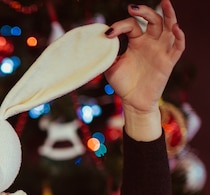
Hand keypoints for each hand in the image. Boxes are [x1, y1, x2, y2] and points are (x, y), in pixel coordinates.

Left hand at [104, 0, 184, 139]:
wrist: (133, 102)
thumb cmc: (123, 83)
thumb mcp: (111, 66)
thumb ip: (107, 54)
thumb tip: (98, 42)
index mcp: (137, 42)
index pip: (131, 26)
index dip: (120, 26)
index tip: (108, 34)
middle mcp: (150, 43)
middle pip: (153, 20)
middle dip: (144, 11)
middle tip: (132, 8)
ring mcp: (160, 51)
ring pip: (168, 28)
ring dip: (169, 15)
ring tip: (166, 2)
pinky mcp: (168, 62)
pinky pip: (178, 47)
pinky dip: (179, 37)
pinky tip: (175, 28)